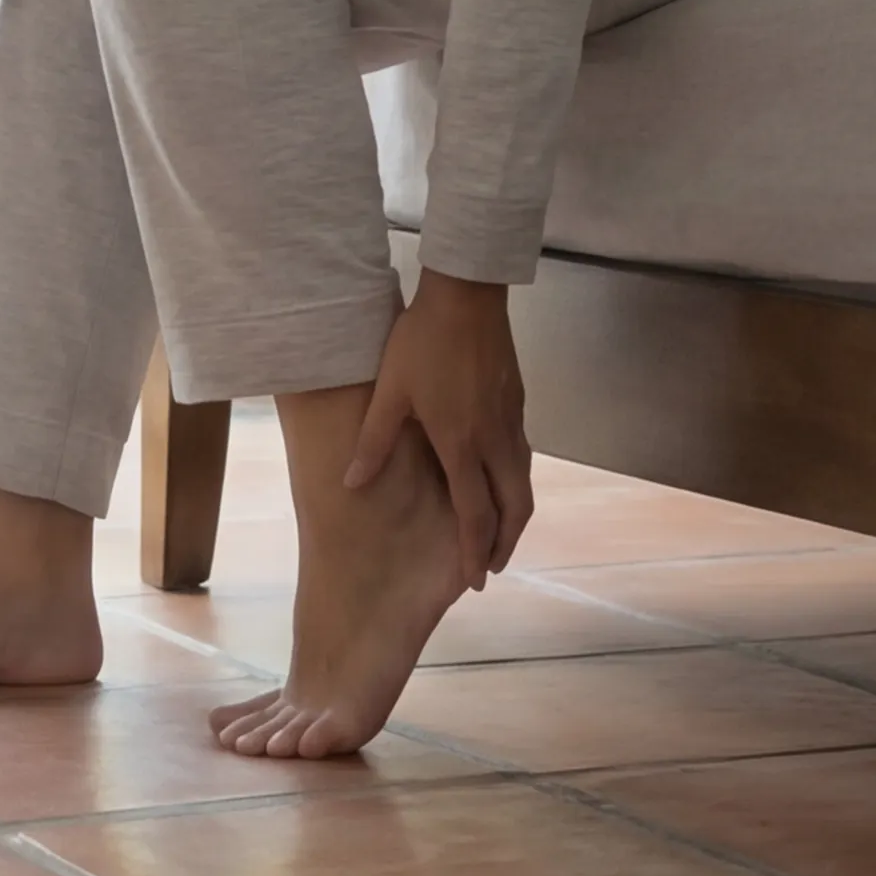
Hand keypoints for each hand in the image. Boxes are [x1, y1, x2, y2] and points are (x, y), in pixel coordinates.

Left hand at [354, 272, 534, 583]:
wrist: (467, 296)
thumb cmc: (422, 342)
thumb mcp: (389, 393)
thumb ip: (374, 442)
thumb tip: (351, 484)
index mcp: (462, 445)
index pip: (475, 514)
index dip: (475, 551)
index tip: (475, 579)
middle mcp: (495, 441)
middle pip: (514, 508)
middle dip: (506, 543)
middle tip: (493, 568)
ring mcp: (511, 422)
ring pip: (524, 483)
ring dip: (515, 515)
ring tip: (500, 534)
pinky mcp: (517, 403)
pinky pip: (522, 457)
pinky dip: (516, 484)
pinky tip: (501, 482)